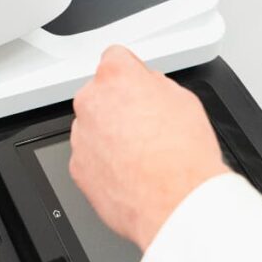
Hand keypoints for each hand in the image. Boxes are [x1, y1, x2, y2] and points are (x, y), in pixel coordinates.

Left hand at [69, 45, 229, 249]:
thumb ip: (155, 85)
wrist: (175, 203)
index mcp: (115, 77)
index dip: (131, 72)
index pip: (115, 57)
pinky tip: (130, 171)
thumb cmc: (183, 156)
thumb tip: (149, 87)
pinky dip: (104, 162)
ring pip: (93, 126)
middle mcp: (91, 102)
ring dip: (110, 134)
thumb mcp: (184, 100)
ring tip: (142, 153)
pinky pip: (89, 156)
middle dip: (118, 104)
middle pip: (100, 93)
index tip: (136, 83)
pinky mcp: (77, 166)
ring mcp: (80, 135)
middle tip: (146, 124)